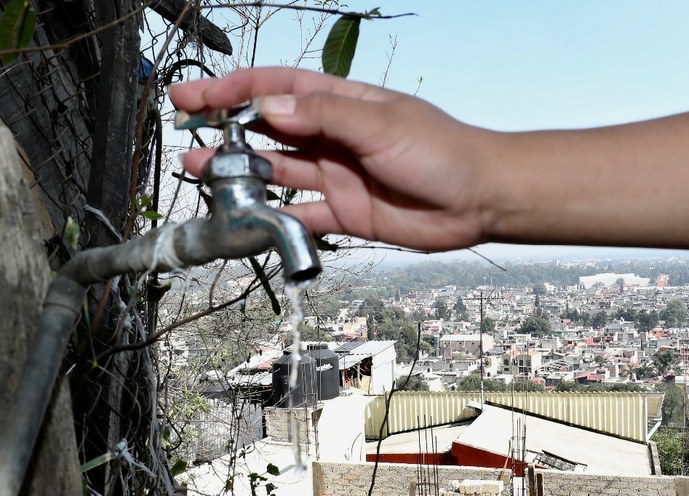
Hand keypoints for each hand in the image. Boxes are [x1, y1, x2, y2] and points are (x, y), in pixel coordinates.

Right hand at [168, 67, 495, 250]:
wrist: (478, 199)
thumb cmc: (440, 150)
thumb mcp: (380, 124)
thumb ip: (324, 117)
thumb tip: (268, 108)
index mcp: (342, 104)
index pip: (279, 89)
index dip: (235, 88)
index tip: (196, 95)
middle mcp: (334, 138)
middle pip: (270, 129)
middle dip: (228, 129)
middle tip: (188, 132)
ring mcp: (336, 175)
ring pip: (278, 172)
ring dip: (241, 172)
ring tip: (202, 172)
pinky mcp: (344, 213)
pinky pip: (300, 216)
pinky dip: (273, 219)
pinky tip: (246, 219)